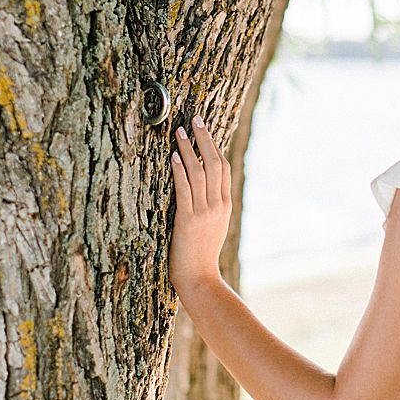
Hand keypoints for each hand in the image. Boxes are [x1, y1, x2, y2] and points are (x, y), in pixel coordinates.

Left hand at [168, 115, 231, 292]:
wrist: (200, 280)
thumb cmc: (200, 256)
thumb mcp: (213, 228)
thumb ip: (211, 207)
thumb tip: (202, 187)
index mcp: (225, 205)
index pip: (223, 168)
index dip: (214, 146)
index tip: (204, 129)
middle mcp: (217, 205)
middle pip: (214, 163)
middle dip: (204, 138)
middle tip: (195, 119)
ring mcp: (204, 212)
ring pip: (199, 172)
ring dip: (189, 149)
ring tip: (179, 131)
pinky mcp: (188, 220)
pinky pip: (185, 190)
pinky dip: (180, 171)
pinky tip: (175, 157)